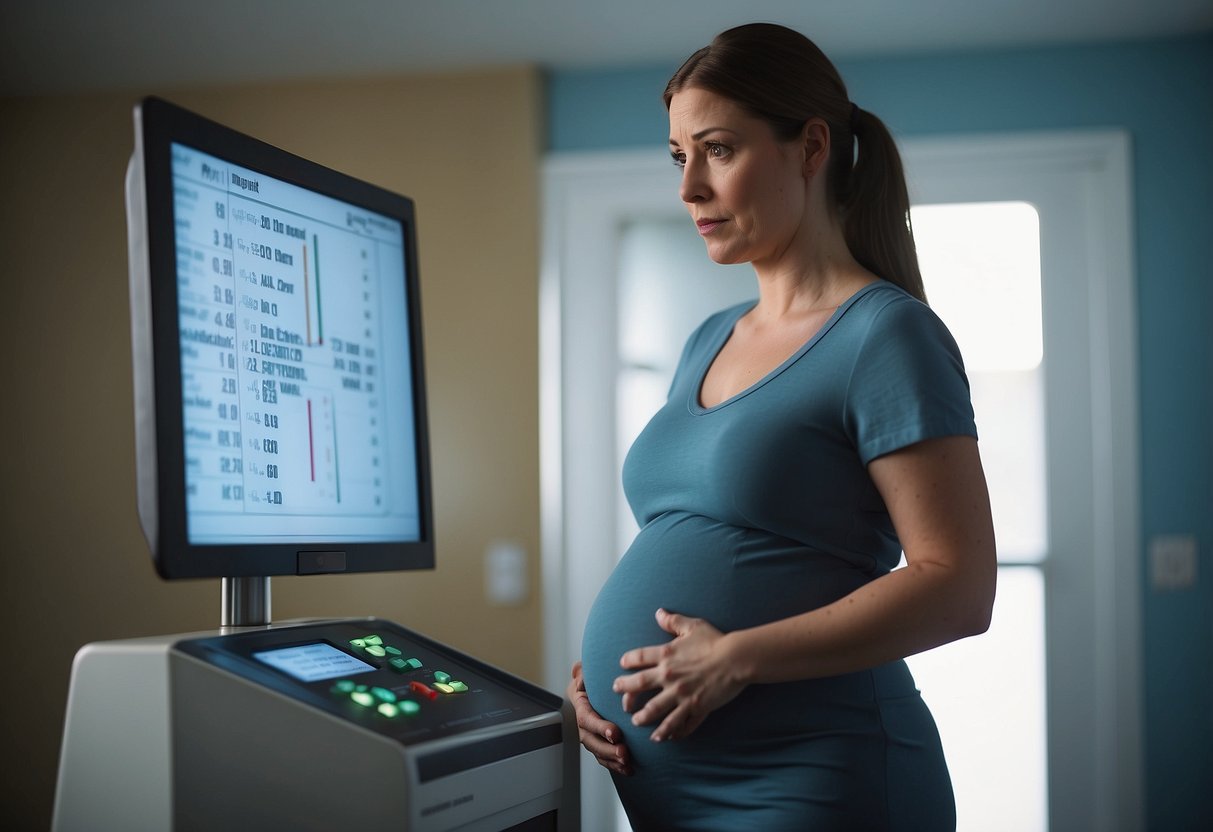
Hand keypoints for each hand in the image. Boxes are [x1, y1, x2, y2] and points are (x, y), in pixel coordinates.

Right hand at [567, 660, 632, 775]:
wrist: (598, 683)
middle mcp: (583, 722)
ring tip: (627, 763)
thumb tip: (581, 679)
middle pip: (590, 740)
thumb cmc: (594, 674)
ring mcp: (591, 734)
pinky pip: (604, 757)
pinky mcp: (600, 742)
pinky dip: (615, 765)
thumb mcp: (588, 668)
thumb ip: (582, 672)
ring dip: (611, 759)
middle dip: (607, 749)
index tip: (615, 733)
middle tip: (624, 752)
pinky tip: (628, 769)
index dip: (599, 727)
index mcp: (581, 704)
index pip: (586, 719)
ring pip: (597, 751)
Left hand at [613, 608, 746, 741]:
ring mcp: (680, 694)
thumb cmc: (716, 641)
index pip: (638, 658)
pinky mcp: (695, 708)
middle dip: (626, 692)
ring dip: (643, 717)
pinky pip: (679, 724)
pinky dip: (669, 732)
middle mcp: (669, 676)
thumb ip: (673, 621)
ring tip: (636, 722)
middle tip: (621, 698)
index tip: (623, 665)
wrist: (736, 659)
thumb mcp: (692, 626)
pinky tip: (663, 737)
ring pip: (654, 710)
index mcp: (666, 654)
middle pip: (638, 685)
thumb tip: (659, 613)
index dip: (628, 661)